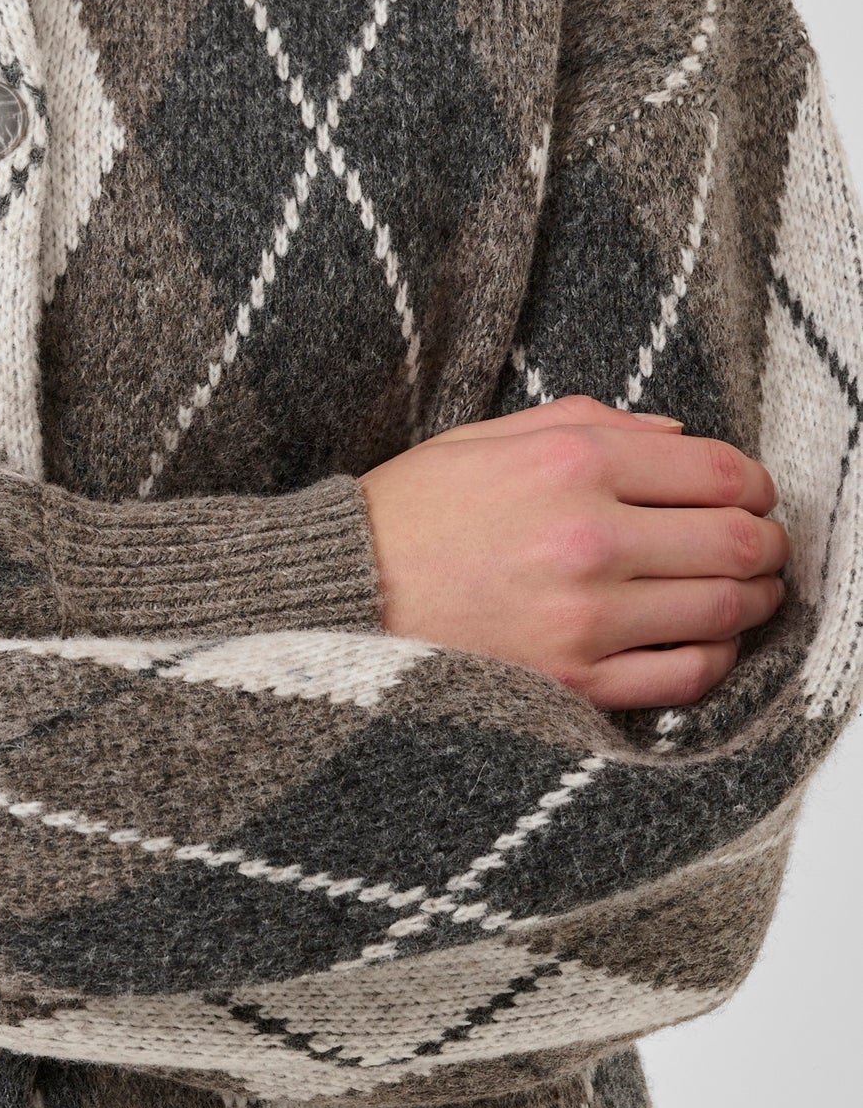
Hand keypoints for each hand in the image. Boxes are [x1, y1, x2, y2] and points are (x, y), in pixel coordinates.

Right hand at [359, 398, 786, 709]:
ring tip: (745, 591)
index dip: (757, 484)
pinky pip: (689, 675)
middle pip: (738, 541)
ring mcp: (587, 618)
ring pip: (725, 609)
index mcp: (570, 462)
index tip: (755, 494)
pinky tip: (706, 639)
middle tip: (764, 544)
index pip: (719, 471)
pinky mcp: (577, 684)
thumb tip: (678, 436)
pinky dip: (718, 656)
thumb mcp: (487, 437)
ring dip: (754, 599)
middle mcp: (589, 538)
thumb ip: (589, 422)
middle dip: (769, 542)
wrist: (339, 597)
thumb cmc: (408, 515)